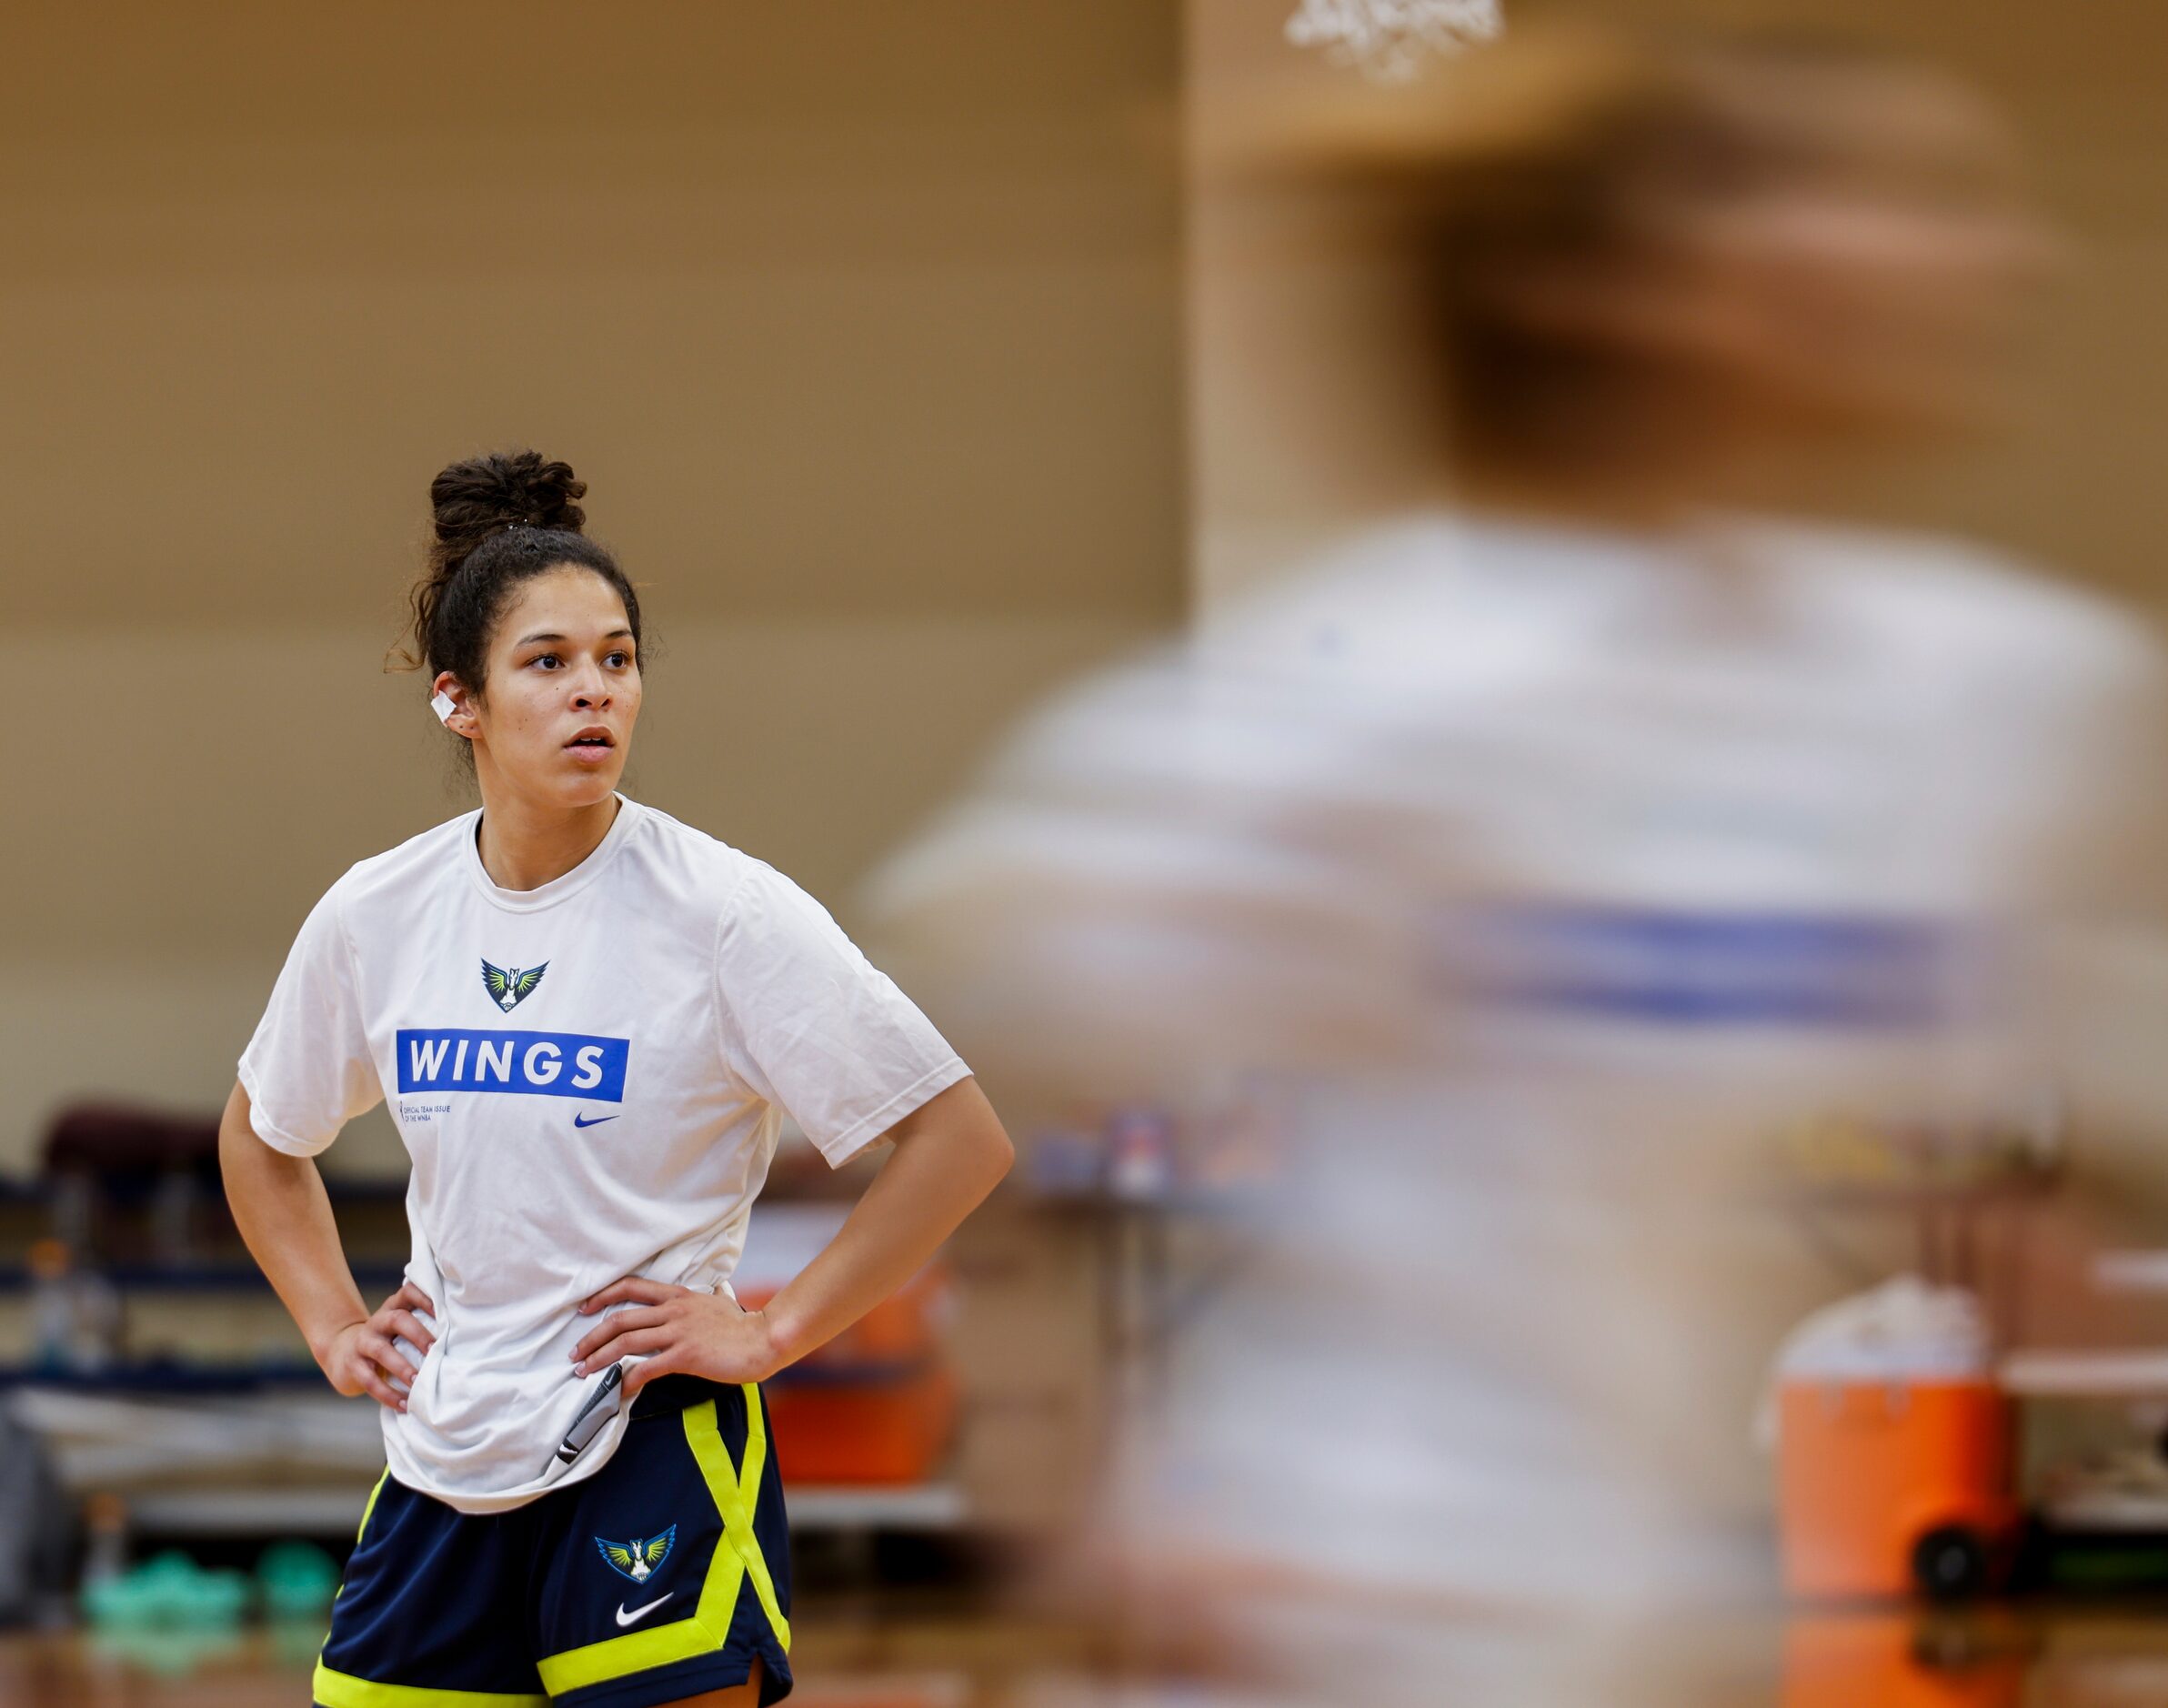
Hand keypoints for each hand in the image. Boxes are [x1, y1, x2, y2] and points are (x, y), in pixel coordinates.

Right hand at [321, 1281, 436, 1411]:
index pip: (408, 1292)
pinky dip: (387, 1394)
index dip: (425, 1298)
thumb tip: (463, 1337)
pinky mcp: (353, 1365)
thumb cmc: (389, 1339)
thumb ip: (423, 1324)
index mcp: (394, 1307)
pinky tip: (404, 1404)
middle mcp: (378, 1321)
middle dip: (419, 1334)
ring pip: (382, 1351)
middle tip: (436, 1350)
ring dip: (403, 1367)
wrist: (344, 1352)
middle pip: (397, 1319)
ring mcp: (363, 1342)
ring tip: (418, 1381)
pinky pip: (369, 1380)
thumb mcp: (401, 1326)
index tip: (442, 1312)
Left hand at [572, 1277, 783, 1398]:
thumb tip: (699, 1301)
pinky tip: (616, 1391)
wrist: (764, 1339)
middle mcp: (674, 1310)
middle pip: (620, 1318)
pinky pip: (646, 1368)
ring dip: (599, 1358)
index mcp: (678, 1295)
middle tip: (575, 1353)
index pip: (631, 1286)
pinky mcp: (685, 1355)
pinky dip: (626, 1380)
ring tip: (583, 1371)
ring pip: (627, 1342)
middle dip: (592, 1337)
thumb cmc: (742, 1326)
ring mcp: (679, 1332)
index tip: (585, 1308)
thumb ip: (699, 1302)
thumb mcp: (715, 1303)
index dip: (603, 1296)